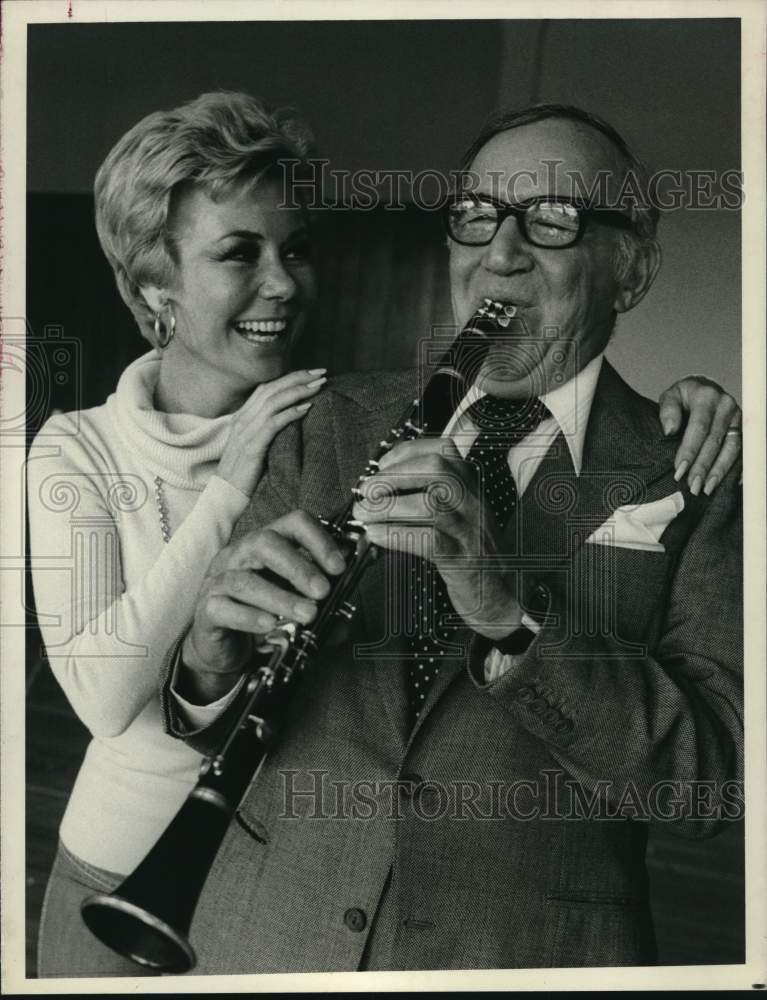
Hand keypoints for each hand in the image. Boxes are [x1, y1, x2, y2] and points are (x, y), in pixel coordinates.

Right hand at [180, 511, 345, 702]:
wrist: (222, 646)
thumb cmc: (261, 615)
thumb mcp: (296, 606)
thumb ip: (322, 609)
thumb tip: (345, 619)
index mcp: (267, 544)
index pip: (293, 523)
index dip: (318, 540)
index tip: (339, 567)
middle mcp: (240, 554)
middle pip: (265, 542)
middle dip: (299, 566)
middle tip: (322, 591)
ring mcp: (219, 580)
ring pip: (245, 580)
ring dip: (281, 598)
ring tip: (307, 615)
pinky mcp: (206, 609)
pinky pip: (224, 607)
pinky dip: (249, 616)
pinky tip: (270, 625)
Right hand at [217, 369, 326, 496]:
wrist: (225, 495)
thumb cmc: (244, 474)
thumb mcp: (254, 446)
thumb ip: (266, 430)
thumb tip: (292, 419)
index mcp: (242, 418)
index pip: (266, 388)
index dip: (289, 378)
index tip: (312, 373)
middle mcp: (242, 420)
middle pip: (271, 389)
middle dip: (298, 378)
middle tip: (321, 373)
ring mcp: (245, 432)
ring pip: (273, 402)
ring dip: (298, 391)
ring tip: (319, 386)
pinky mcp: (251, 447)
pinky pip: (272, 424)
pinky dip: (290, 413)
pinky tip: (306, 408)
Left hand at [352, 438, 522, 640]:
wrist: (499, 590)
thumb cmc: (469, 548)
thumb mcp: (456, 512)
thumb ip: (426, 493)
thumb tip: (377, 486)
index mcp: (470, 484)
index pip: (440, 450)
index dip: (405, 453)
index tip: (381, 466)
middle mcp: (473, 500)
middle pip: (436, 469)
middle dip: (394, 476)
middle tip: (367, 491)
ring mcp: (470, 529)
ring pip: (431, 504)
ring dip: (389, 507)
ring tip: (365, 515)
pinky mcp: (462, 558)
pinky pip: (428, 539)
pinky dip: (395, 534)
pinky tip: (376, 536)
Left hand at [658, 376, 741, 494]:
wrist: (703, 389)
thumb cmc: (684, 397)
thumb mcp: (671, 396)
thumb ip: (668, 410)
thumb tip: (669, 430)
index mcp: (707, 396)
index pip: (699, 427)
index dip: (689, 451)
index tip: (679, 471)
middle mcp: (726, 406)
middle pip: (715, 441)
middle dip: (703, 466)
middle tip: (693, 486)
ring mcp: (738, 418)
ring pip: (732, 448)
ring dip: (719, 471)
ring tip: (706, 489)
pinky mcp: (743, 429)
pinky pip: (743, 451)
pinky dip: (737, 468)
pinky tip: (730, 484)